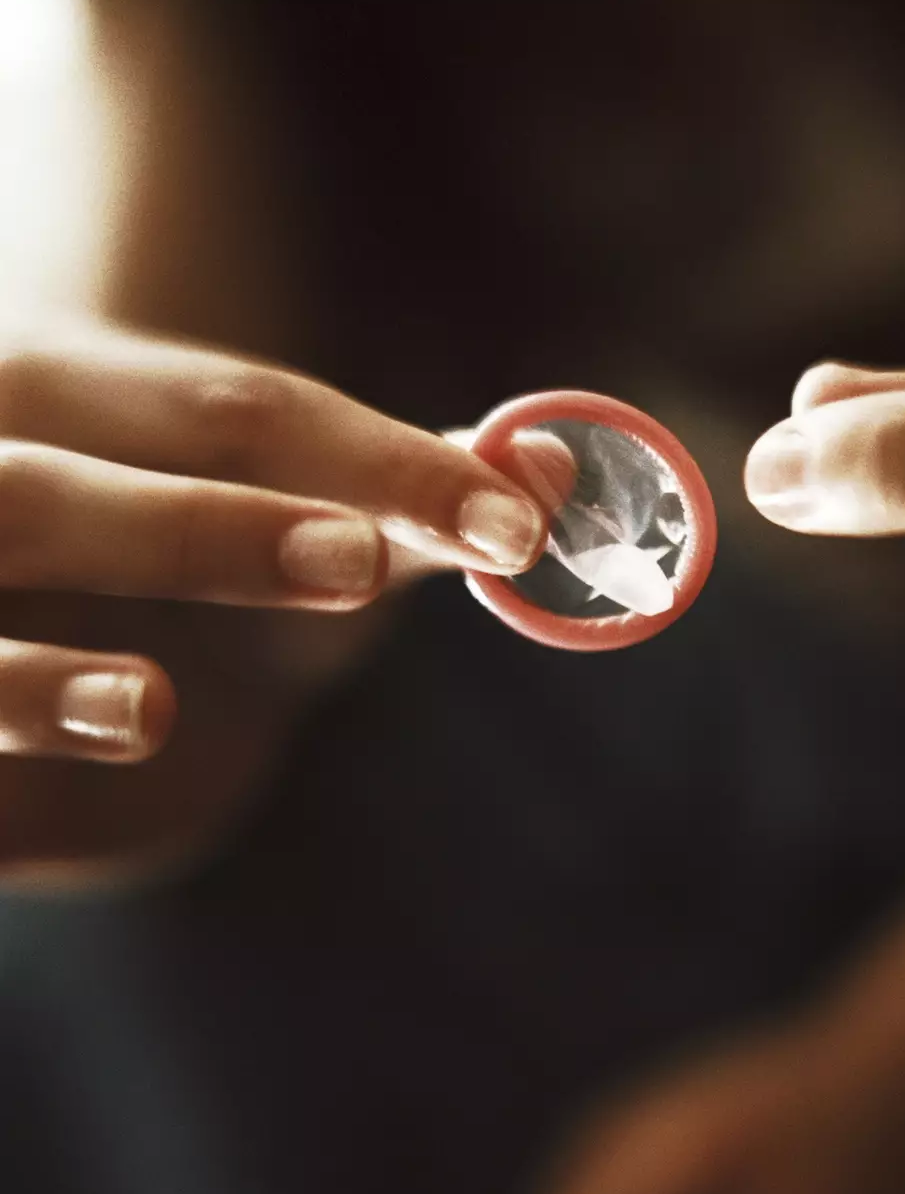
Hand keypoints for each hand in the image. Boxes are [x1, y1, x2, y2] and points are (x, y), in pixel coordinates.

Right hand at [0, 316, 548, 871]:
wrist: (5, 609)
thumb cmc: (160, 548)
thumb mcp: (277, 514)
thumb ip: (403, 501)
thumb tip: (560, 468)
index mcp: (74, 399)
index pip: (235, 412)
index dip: (381, 464)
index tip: (515, 521)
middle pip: (56, 497)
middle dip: (203, 531)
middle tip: (359, 563)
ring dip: (34, 683)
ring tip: (150, 708)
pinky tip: (49, 794)